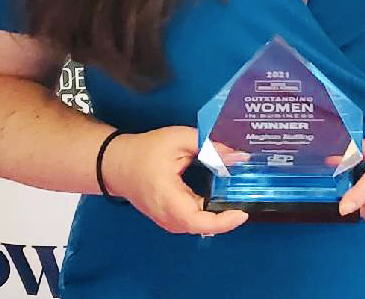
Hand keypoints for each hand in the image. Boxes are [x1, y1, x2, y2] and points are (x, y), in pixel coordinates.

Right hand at [102, 126, 248, 234]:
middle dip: (227, 215)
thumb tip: (239, 157)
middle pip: (203, 225)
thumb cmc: (146, 151)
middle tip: (245, 197)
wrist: (118, 163)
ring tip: (237, 197)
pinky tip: (221, 198)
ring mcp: (168, 221)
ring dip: (219, 215)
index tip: (242, 212)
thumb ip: (210, 147)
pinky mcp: (170, 218)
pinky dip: (210, 212)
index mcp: (168, 199)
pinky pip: (194, 220)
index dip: (222, 222)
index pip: (198, 221)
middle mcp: (168, 217)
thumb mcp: (179, 140)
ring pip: (200, 225)